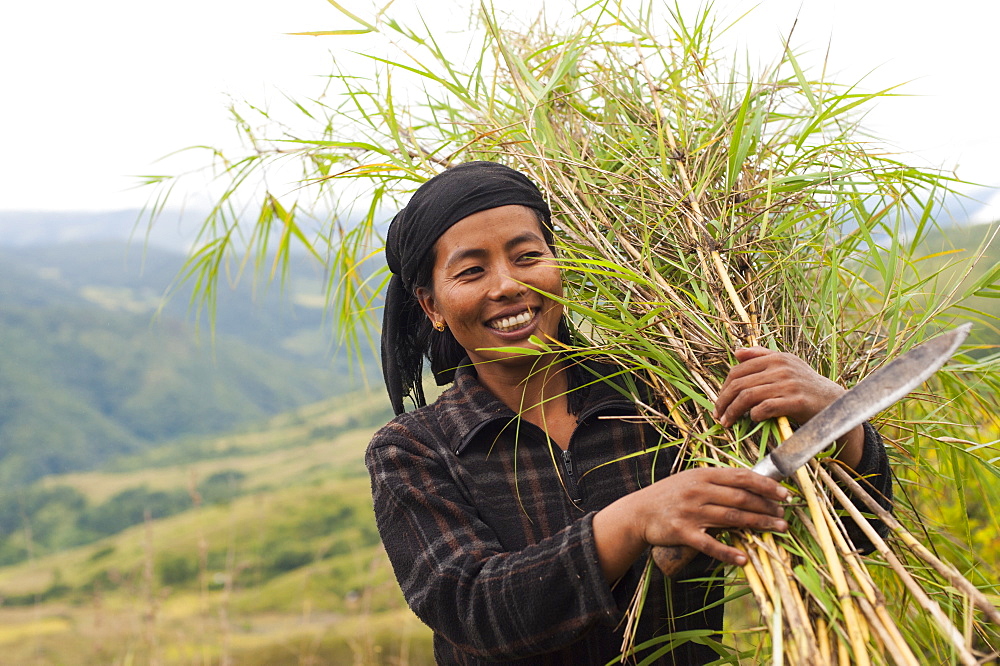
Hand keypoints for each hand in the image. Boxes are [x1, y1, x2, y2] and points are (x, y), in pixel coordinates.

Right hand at [633, 467, 788, 565]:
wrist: (638, 512)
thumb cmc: (669, 496)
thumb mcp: (691, 480)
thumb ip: (716, 481)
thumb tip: (750, 483)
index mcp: (703, 475)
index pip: (740, 477)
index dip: (765, 485)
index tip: (784, 493)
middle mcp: (698, 491)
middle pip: (740, 498)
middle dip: (767, 507)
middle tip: (785, 516)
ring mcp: (691, 512)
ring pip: (731, 518)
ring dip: (758, 524)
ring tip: (778, 529)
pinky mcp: (683, 533)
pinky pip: (709, 544)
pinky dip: (727, 552)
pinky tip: (743, 559)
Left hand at [712, 346, 863, 467]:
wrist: (836, 403)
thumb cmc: (806, 386)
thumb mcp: (787, 366)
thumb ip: (762, 356)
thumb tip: (737, 352)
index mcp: (776, 357)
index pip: (738, 371)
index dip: (724, 388)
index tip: (719, 404)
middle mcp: (781, 367)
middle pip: (739, 384)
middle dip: (724, 402)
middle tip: (718, 416)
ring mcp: (789, 383)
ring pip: (748, 396)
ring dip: (733, 412)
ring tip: (727, 422)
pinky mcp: (797, 401)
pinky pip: (766, 407)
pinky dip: (754, 415)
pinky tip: (752, 420)